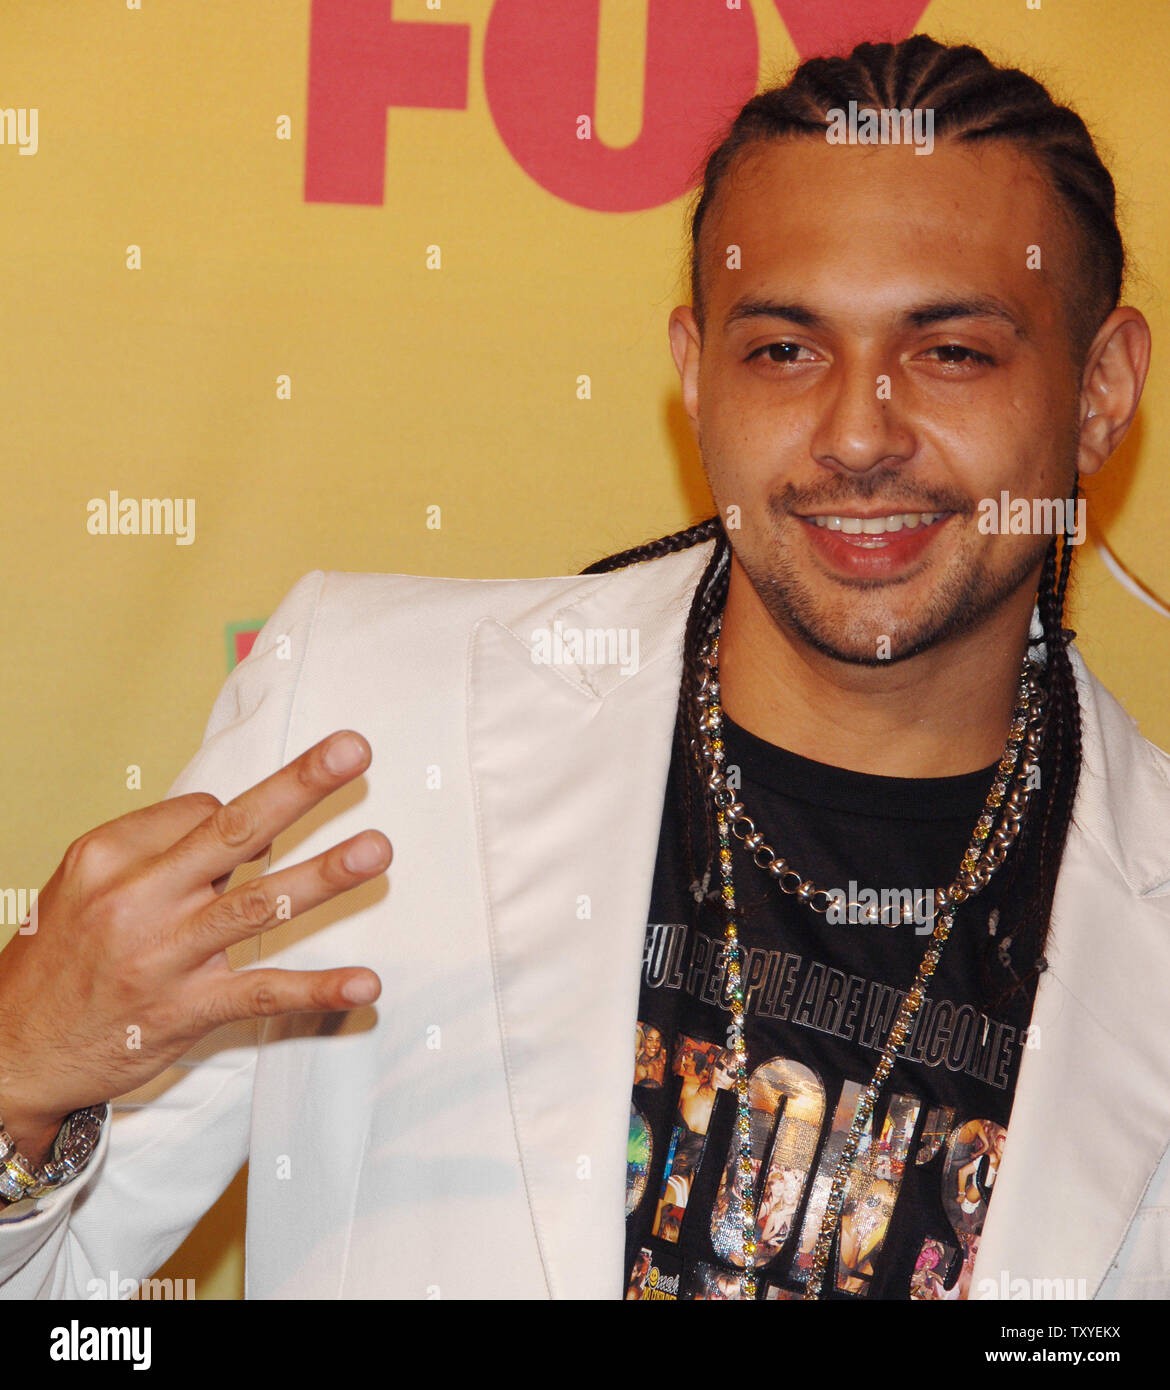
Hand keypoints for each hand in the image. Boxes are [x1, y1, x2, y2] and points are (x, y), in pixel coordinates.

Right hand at [0, 731, 388, 1161]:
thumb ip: (160, 850)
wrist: (10, 1054)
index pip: (205, 811)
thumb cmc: (64, 956)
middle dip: (299, 787)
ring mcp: (164, 957)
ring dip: (322, 877)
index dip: (245, 816)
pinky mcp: (184, 1013)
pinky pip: (260, 994)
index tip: (257, 835)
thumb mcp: (86, 884)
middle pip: (233, 831)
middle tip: (356, 751)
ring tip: (377, 851)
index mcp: (111, 856)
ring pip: (256, 905)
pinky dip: (316, 989)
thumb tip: (244, 828)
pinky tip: (364, 983)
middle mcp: (138, 899)